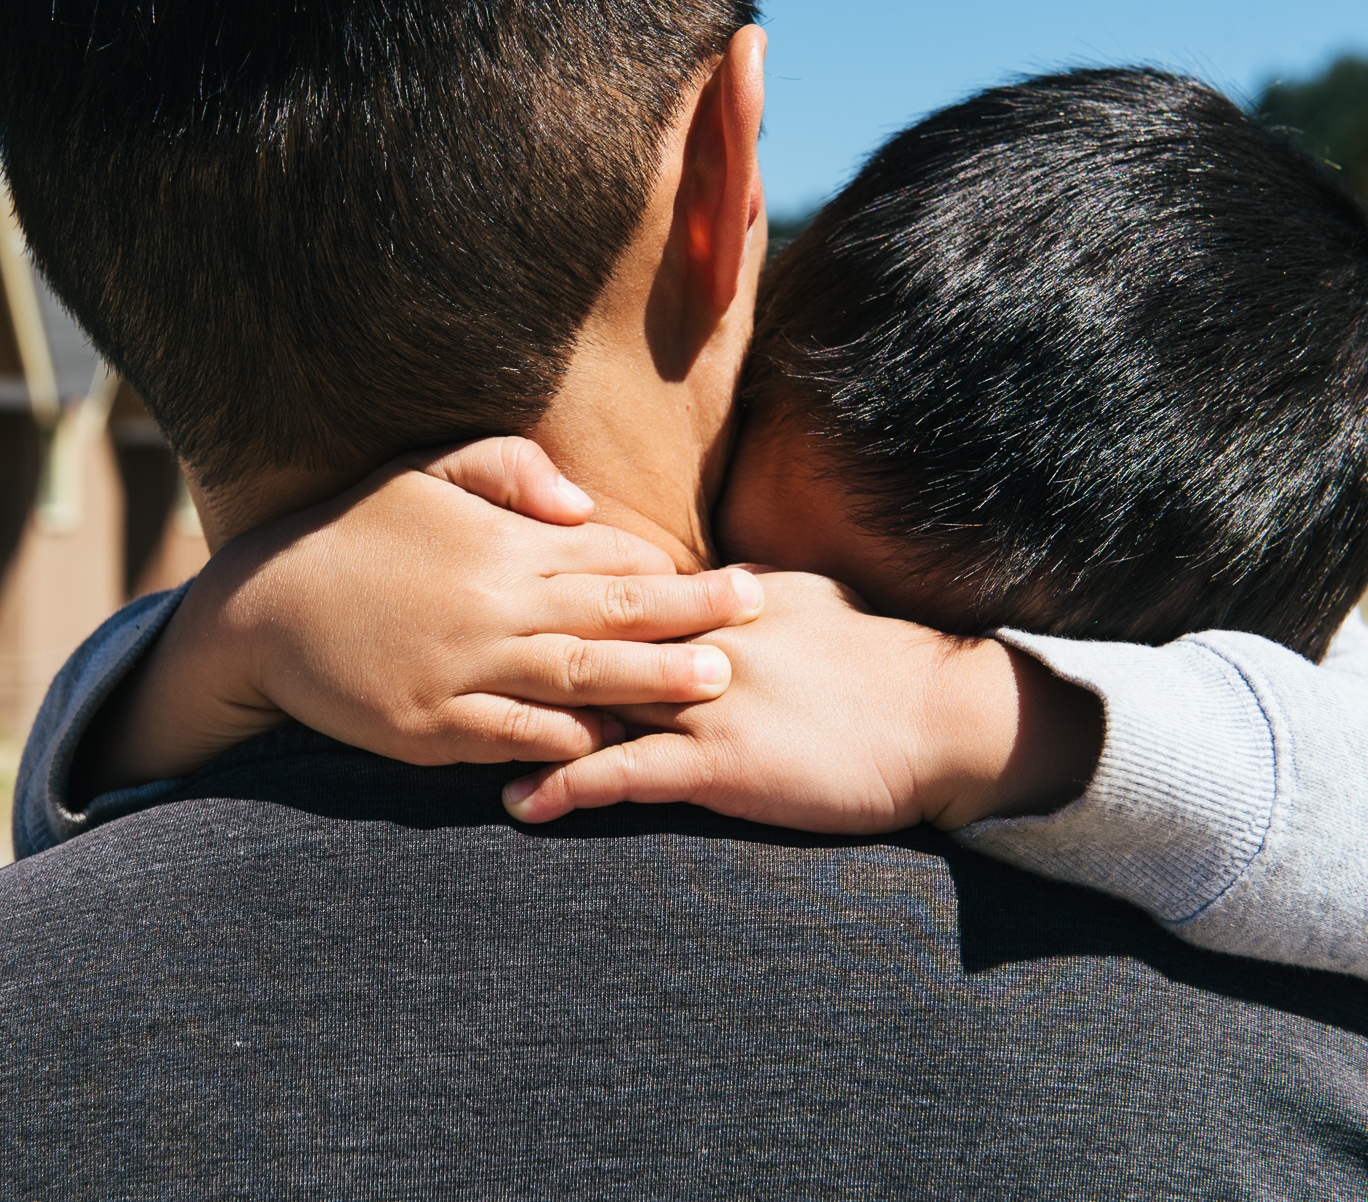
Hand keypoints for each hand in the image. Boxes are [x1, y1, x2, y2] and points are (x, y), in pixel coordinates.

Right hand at [84, 439, 767, 790]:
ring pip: (576, 677)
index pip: (604, 554)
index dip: (669, 568)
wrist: (260, 610)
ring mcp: (461, 670)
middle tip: (756, 613)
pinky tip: (620, 744)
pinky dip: (570, 741)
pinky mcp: (431, 726)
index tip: (727, 577)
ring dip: (650, 680)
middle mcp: (489, 604)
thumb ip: (506, 469)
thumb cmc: (350, 534)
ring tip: (717, 681)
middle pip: (609, 610)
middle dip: (689, 615)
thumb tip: (582, 501)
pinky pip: (516, 735)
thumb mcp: (420, 472)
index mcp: (495, 543)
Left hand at [500, 571, 1103, 832]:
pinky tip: (521, 803)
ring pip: (590, 703)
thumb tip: (707, 582)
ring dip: (517, 721)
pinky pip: (624, 774)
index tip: (487, 594)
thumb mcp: (812, 602)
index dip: (548, 593)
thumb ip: (746, 592)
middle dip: (512, 645)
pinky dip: (565, 785)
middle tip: (438, 654)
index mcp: (722, 597)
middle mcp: (702, 639)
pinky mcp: (721, 763)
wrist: (949, 718)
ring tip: (451, 741)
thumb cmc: (885, 663)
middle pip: (585, 636)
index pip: (618, 586)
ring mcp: (707, 700)